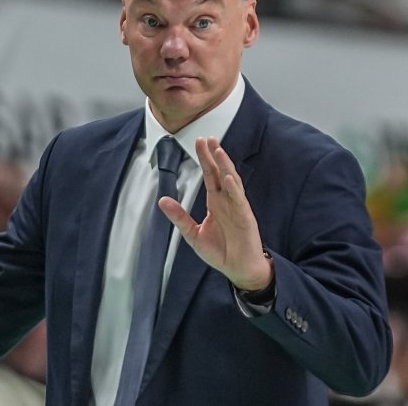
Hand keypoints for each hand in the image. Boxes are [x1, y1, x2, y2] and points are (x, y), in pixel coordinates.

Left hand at [159, 137, 271, 290]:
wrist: (238, 269)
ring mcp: (238, 208)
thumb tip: (162, 200)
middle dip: (214, 155)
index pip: (210, 175)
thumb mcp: (193, 234)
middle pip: (220, 173)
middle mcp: (227, 201)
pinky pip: (240, 201)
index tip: (199, 141)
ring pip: (232, 181)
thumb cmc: (220, 252)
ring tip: (218, 150)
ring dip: (225, 165)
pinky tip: (229, 178)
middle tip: (207, 138)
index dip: (205, 159)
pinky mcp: (246, 218)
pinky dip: (235, 189)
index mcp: (216, 202)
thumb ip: (179, 217)